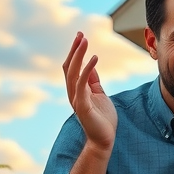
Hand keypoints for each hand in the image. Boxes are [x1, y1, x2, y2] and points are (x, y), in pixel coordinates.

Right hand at [63, 33, 116, 151]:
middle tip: (80, 34)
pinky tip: (94, 58)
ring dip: (78, 55)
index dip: (75, 52)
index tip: (80, 36)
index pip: (72, 67)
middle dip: (74, 50)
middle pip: (69, 67)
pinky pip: (82, 84)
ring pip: (73, 72)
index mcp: (77, 90)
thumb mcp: (99, 94)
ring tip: (84, 40)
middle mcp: (73, 93)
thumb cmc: (103, 118)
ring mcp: (76, 99)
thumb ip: (93, 81)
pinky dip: (87, 69)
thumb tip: (90, 65)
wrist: (104, 139)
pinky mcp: (82, 106)